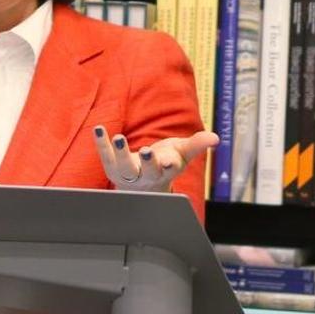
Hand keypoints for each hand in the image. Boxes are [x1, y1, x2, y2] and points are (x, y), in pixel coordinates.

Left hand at [92, 125, 218, 191]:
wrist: (142, 185)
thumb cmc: (165, 163)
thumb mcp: (182, 153)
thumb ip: (197, 145)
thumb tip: (215, 138)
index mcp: (165, 171)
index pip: (168, 169)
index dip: (169, 164)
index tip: (169, 160)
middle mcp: (146, 175)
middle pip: (147, 171)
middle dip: (148, 163)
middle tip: (147, 151)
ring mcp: (128, 173)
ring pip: (124, 167)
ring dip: (121, 153)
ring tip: (119, 138)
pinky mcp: (112, 167)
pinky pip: (105, 155)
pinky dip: (101, 143)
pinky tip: (98, 128)